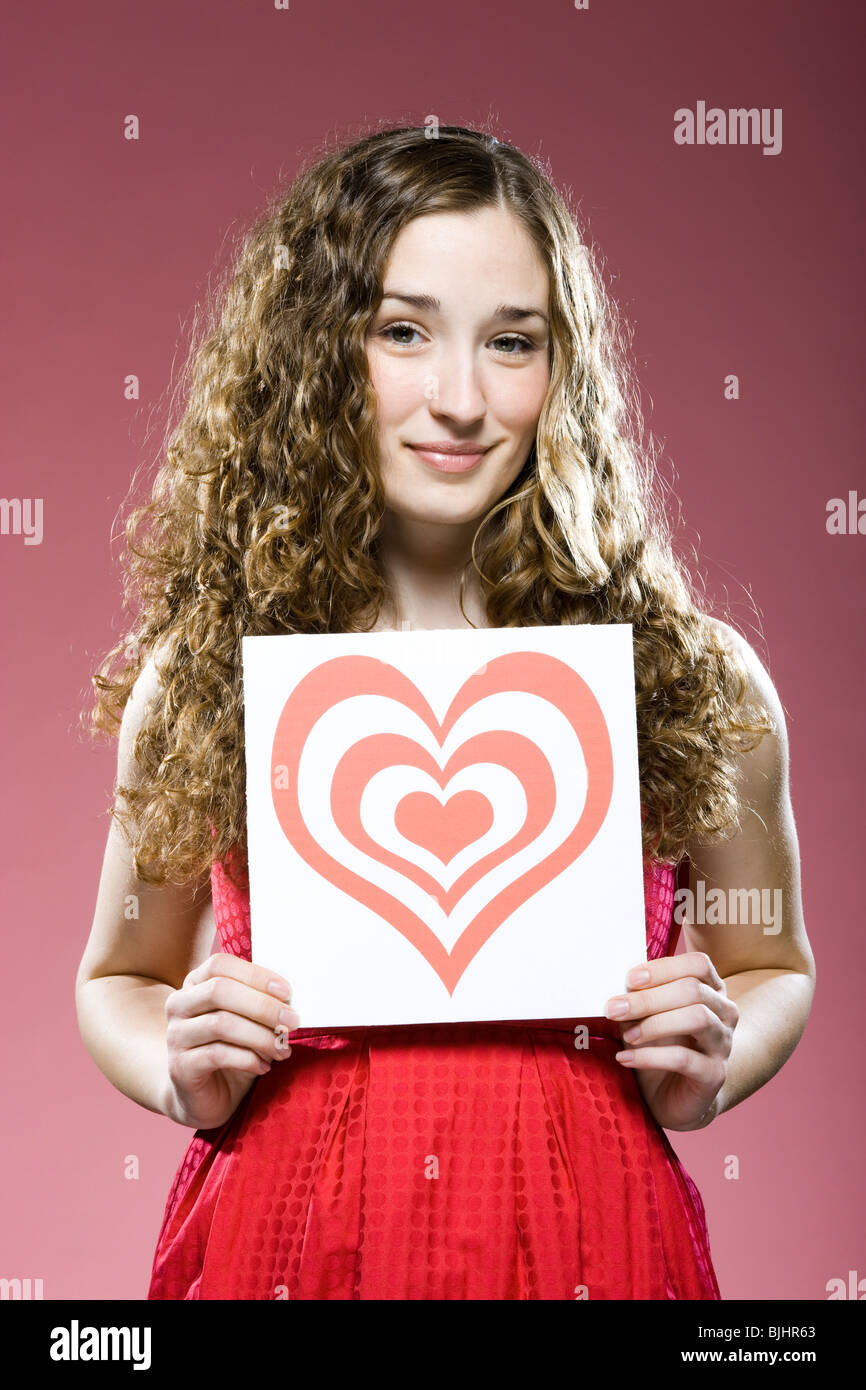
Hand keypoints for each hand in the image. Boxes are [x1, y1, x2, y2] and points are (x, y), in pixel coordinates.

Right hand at [164, 953, 298, 1129]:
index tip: (286, 991)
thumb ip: (259, 1002)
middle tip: (292, 1021)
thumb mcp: (245, 1020)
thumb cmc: (230, 1049)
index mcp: (195, 984)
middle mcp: (179, 1006)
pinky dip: (248, 1059)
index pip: (220, 965)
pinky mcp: (180, 1066)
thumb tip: (291, 998)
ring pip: (221, 1024)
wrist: (203, 1095)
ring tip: (282, 1048)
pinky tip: (264, 1066)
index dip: (255, 975)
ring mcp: (176, 1036)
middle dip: (262, 1005)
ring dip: (260, 1036)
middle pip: (219, 991)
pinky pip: (218, 1055)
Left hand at [605, 951, 738, 1130]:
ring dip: (654, 1024)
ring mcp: (724, 1044)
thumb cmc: (661, 1047)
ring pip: (698, 1018)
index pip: (698, 965)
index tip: (630, 979)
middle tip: (614, 1008)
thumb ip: (640, 997)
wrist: (675, 1097)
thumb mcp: (648, 1016)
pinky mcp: (715, 1074)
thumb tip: (616, 986)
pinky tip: (625, 1058)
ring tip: (627, 1036)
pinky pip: (684, 1059)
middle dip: (649, 998)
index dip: (664, 968)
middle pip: (693, 990)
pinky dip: (649, 1057)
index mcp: (711, 990)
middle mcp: (724, 1013)